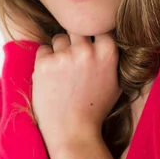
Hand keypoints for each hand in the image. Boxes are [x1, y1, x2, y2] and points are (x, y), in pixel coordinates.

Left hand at [31, 33, 122, 158]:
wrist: (72, 131)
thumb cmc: (95, 109)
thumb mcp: (116, 83)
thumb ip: (113, 59)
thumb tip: (111, 39)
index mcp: (107, 53)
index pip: (99, 27)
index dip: (93, 37)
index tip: (90, 48)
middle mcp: (86, 50)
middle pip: (77, 28)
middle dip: (75, 40)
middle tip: (74, 60)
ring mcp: (64, 56)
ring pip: (59, 39)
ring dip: (59, 51)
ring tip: (62, 73)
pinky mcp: (44, 63)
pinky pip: (43, 50)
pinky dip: (45, 60)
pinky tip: (51, 78)